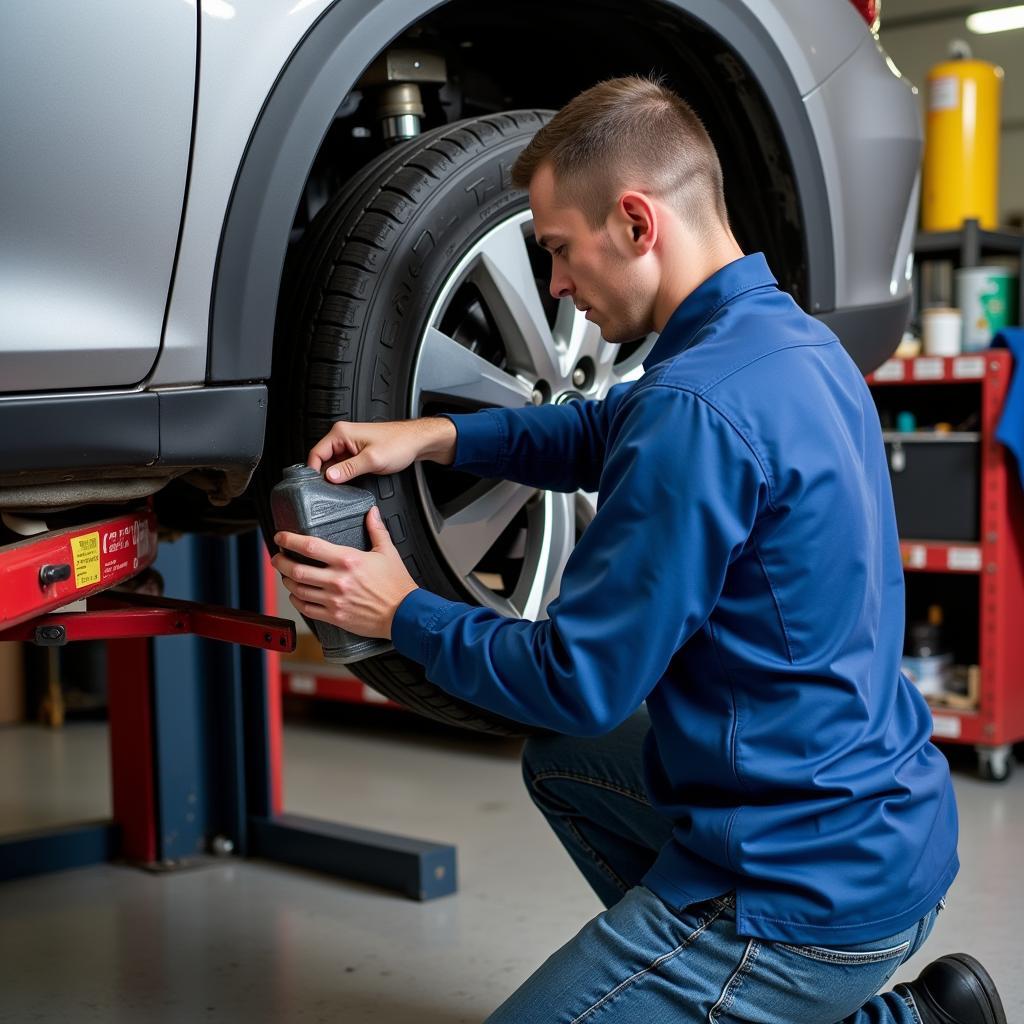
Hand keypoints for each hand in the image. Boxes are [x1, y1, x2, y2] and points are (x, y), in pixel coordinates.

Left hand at [271, 507, 417, 638]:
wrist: (404, 614)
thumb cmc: (396, 585)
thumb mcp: (388, 552)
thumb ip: (376, 530)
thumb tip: (372, 512)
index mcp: (348, 560)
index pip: (310, 546)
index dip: (289, 540)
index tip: (281, 537)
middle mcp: (337, 580)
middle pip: (297, 569)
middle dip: (281, 562)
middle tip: (278, 556)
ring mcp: (334, 600)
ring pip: (298, 590)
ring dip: (287, 581)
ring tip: (285, 575)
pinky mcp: (335, 616)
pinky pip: (307, 609)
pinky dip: (297, 601)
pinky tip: (297, 595)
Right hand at [307, 417, 456, 483]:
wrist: (415, 442)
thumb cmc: (399, 444)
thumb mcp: (372, 460)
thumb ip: (349, 469)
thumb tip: (329, 477)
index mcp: (341, 433)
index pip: (316, 453)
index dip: (313, 471)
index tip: (315, 487)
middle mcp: (342, 436)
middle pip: (322, 460)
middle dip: (324, 475)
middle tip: (328, 491)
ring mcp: (349, 444)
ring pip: (332, 464)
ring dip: (335, 476)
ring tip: (341, 487)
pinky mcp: (356, 452)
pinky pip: (342, 465)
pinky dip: (343, 475)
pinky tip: (348, 483)